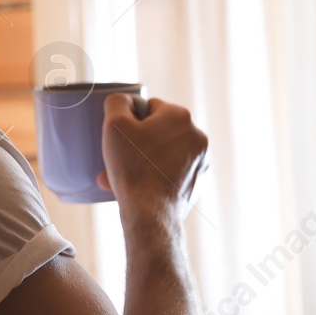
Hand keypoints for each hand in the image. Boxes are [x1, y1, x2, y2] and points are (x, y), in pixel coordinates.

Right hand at [95, 93, 208, 218]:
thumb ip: (118, 102)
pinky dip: (159, 175)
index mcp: (180, 116)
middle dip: (139, 143)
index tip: (122, 138)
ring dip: (147, 159)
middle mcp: (197, 135)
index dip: (131, 121)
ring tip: (127, 175)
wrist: (150, 213)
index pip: (150, 107)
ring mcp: (201, 160)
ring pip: (166, 152)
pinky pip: (174, 171)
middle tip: (120, 158)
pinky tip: (142, 186)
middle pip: (160, 131)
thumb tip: (125, 101)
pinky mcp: (199, 182)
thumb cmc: (133, 168)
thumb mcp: (114, 125)